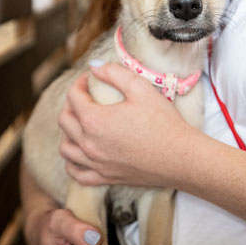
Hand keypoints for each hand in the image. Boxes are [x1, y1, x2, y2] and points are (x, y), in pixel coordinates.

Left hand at [58, 62, 194, 186]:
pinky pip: (76, 173)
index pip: (73, 97)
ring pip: (65, 148)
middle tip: (87, 97)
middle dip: (71, 104)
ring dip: (69, 132)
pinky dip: (73, 162)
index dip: (80, 83)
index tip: (91, 79)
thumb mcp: (141, 88)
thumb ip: (114, 73)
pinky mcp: (105, 178)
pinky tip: (82, 153)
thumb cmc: (163, 123)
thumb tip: (94, 67)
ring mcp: (95, 164)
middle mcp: (88, 144)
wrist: (180, 158)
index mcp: (94, 120)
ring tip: (82, 124)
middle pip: (64, 121)